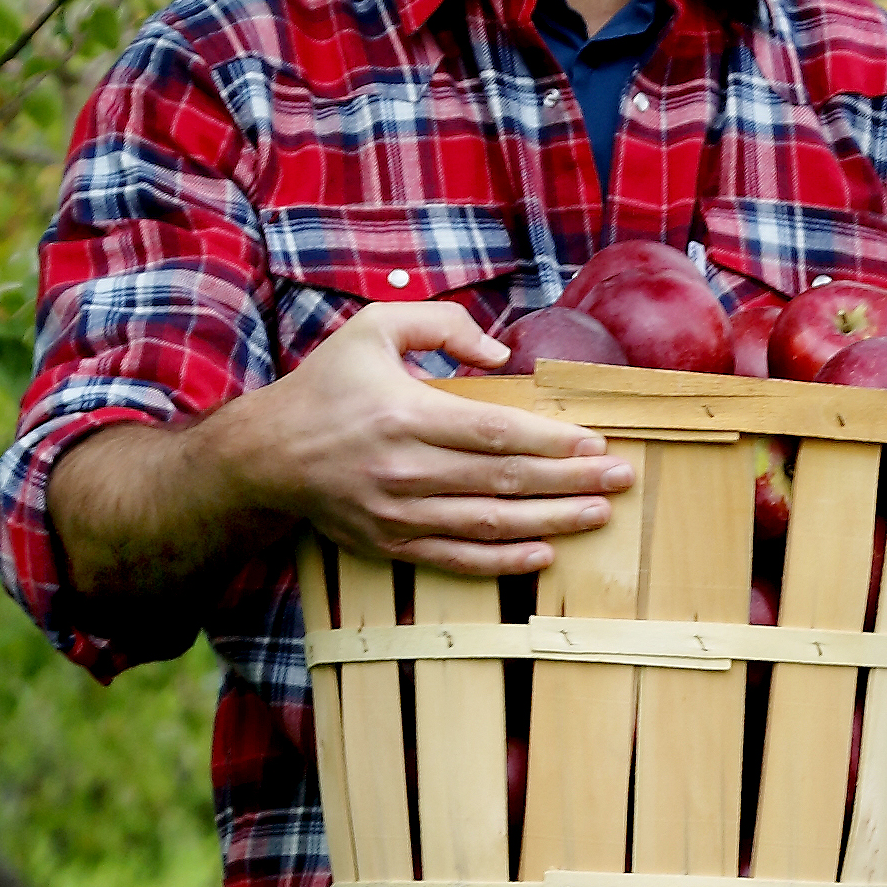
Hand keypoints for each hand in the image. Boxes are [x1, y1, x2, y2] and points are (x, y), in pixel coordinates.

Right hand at [214, 299, 633, 576]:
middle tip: (621, 478)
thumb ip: (441, 324)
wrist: (264, 455)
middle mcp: (404, 469)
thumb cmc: (327, 385)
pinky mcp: (389, 545)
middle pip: (504, 480)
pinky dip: (503, 562)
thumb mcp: (373, 328)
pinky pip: (456, 559)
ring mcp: (397, 514)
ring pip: (489, 525)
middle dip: (570, 480)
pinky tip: (545, 554)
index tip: (596, 441)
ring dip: (551, 521)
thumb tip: (502, 353)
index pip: (495, 433)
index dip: (551, 440)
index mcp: (405, 414)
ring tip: (600, 514)